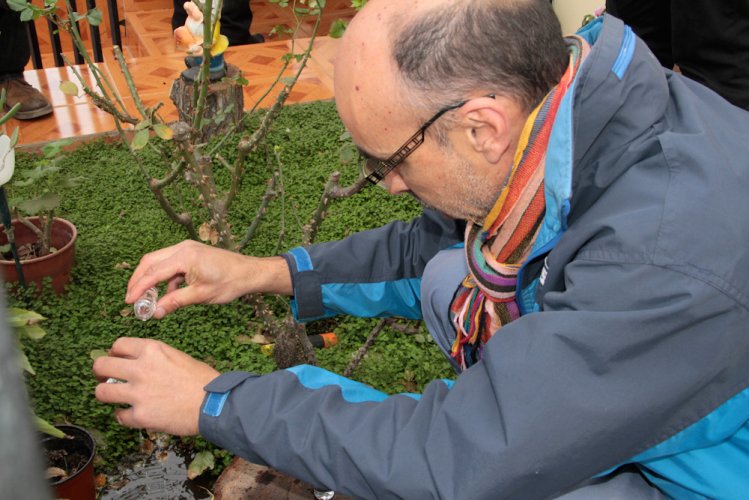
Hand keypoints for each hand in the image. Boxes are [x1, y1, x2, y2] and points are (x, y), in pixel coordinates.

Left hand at [93, 338, 219, 434]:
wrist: (214, 404)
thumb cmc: (202, 380)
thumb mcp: (178, 356)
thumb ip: (155, 358)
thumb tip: (138, 363)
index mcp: (152, 350)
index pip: (118, 345)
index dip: (114, 353)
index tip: (117, 360)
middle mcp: (140, 369)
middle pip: (101, 366)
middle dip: (100, 372)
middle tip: (105, 378)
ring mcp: (138, 393)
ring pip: (101, 392)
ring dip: (106, 395)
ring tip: (114, 398)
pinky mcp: (140, 415)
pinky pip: (119, 416)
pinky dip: (124, 416)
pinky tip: (132, 415)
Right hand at [126, 240, 291, 317]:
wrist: (249, 272)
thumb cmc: (230, 283)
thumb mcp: (201, 295)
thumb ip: (175, 302)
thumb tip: (154, 313)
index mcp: (184, 256)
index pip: (153, 273)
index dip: (139, 288)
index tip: (129, 301)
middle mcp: (182, 248)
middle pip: (150, 262)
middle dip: (139, 280)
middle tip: (132, 298)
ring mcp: (187, 249)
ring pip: (158, 262)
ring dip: (150, 279)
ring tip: (146, 299)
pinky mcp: (191, 253)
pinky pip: (170, 264)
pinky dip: (164, 278)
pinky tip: (168, 293)